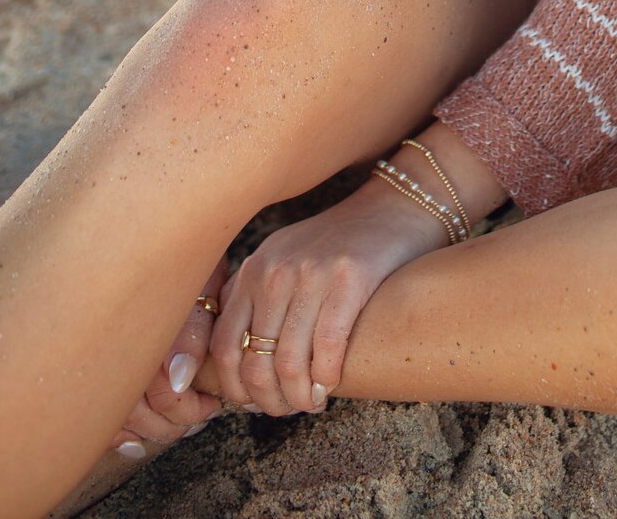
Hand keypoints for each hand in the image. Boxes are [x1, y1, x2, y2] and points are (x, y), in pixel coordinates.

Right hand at [109, 252, 228, 455]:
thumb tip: (180, 377)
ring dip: (149, 427)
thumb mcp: (201, 282)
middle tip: (198, 417)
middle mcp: (121, 344)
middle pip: (142, 413)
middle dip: (173, 422)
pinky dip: (115, 431)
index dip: (192, 408)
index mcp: (150, 329)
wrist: (158, 226)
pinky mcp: (94, 357)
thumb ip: (192, 330)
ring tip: (176, 424)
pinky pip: (98, 411)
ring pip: (119, 416)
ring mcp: (104, 352)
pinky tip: (132, 441)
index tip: (211, 403)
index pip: (167, 395)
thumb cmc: (188, 255)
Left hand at [209, 177, 448, 416]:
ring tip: (312, 403)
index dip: (235, 388)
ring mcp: (310, 273)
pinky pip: (327, 347)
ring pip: (288, 362)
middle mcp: (274, 270)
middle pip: (255, 362)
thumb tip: (237, 366)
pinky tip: (332, 384)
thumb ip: (255, 298)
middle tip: (288, 409)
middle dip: (270, 400)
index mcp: (253, 269)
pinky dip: (326, 378)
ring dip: (299, 398)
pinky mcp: (349, 278)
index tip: (254, 403)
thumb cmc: (338, 244)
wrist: (393, 208)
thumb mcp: (283, 258)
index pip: (223, 346)